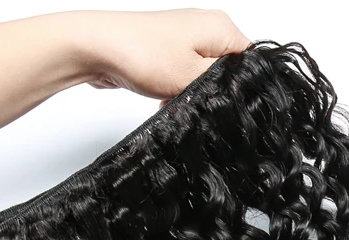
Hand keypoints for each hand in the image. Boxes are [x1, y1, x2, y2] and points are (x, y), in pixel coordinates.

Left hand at [81, 9, 250, 99]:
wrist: (98, 48)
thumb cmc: (141, 53)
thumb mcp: (194, 79)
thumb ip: (223, 87)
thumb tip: (239, 93)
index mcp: (220, 27)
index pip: (250, 62)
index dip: (242, 86)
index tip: (227, 101)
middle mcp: (205, 28)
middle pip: (226, 72)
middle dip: (212, 93)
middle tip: (196, 103)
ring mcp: (185, 39)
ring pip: (203, 79)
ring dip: (192, 96)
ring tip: (176, 100)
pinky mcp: (168, 52)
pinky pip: (184, 78)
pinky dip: (178, 92)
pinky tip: (166, 100)